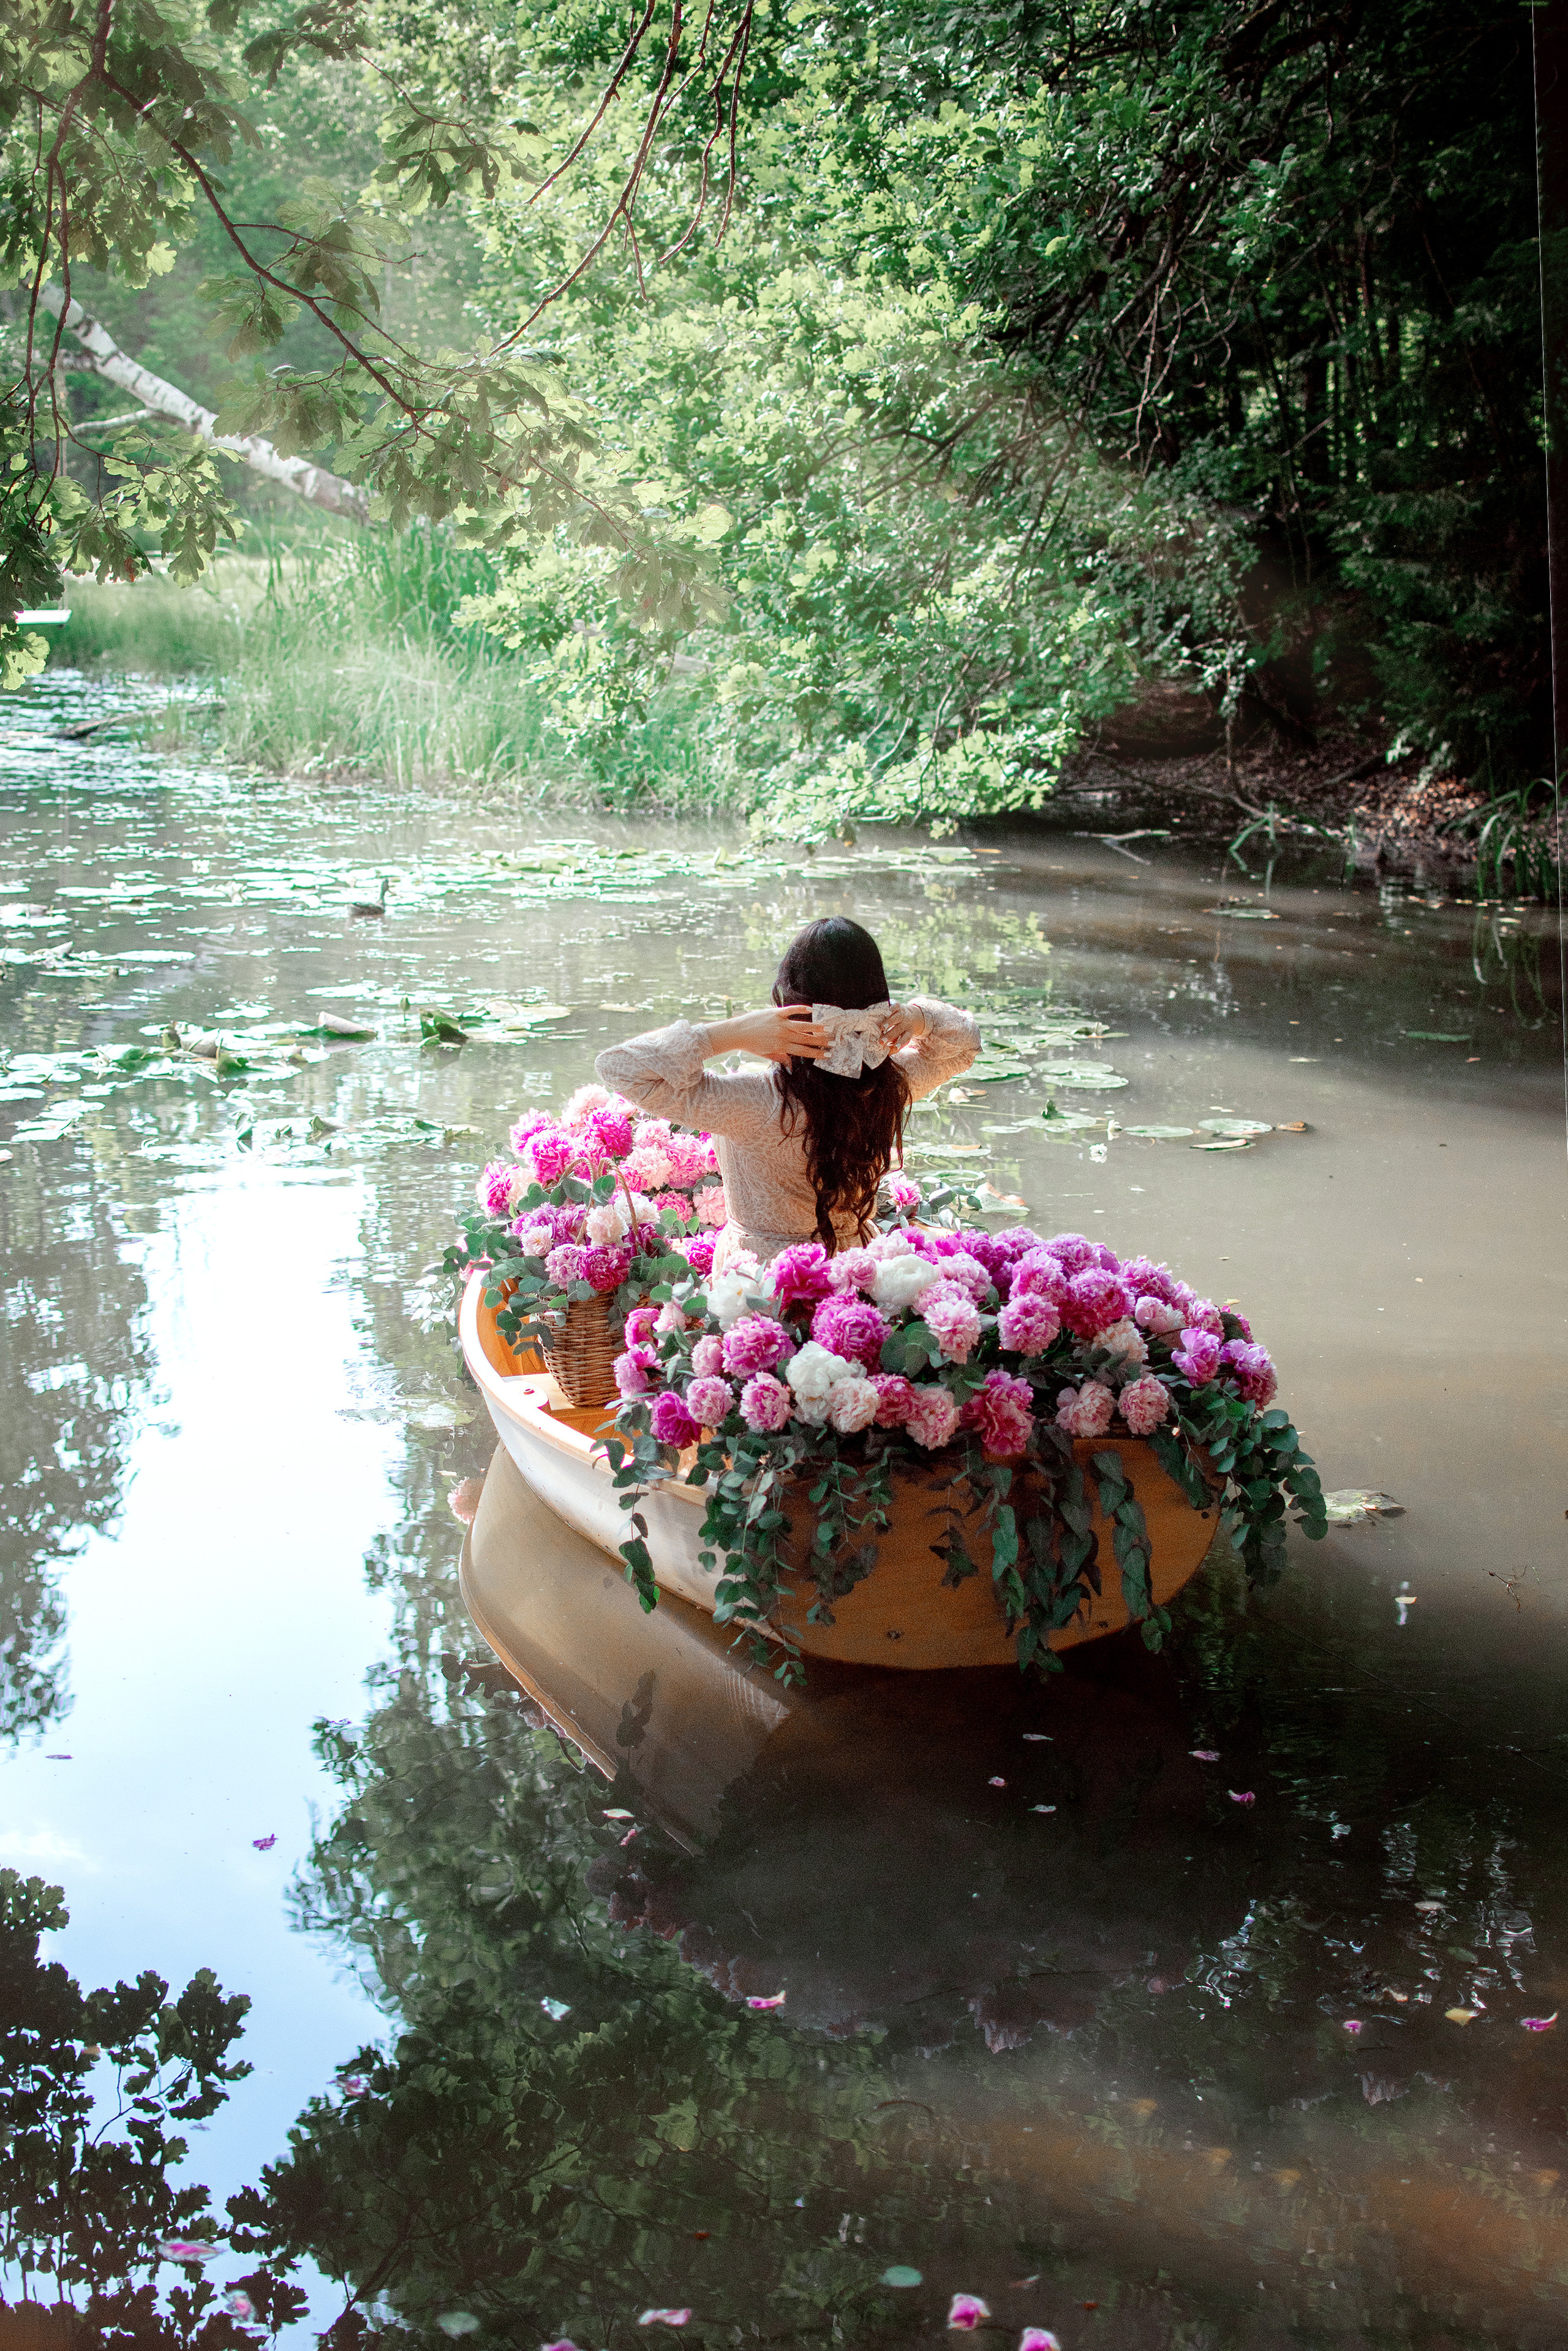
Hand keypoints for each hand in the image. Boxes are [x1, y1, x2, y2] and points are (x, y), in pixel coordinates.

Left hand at [704, 1005, 828, 1061]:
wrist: (737, 1032)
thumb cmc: (751, 1045)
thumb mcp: (766, 1055)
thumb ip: (780, 1058)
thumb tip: (792, 1066)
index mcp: (781, 1047)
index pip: (803, 1051)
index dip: (816, 1053)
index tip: (827, 1055)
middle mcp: (783, 1035)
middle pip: (806, 1039)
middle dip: (820, 1041)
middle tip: (833, 1041)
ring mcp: (780, 1023)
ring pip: (802, 1025)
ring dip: (816, 1026)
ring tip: (827, 1028)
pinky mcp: (775, 1013)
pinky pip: (791, 1010)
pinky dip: (801, 1009)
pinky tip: (810, 1009)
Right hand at [879, 1001, 926, 1051]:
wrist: (909, 1014)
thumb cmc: (900, 1030)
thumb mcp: (900, 1037)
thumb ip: (893, 1044)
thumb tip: (886, 1054)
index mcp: (908, 1032)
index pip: (905, 1038)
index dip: (900, 1043)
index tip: (894, 1048)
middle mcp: (906, 1023)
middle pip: (899, 1029)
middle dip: (890, 1036)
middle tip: (881, 1041)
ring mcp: (902, 1014)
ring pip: (897, 1018)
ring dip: (890, 1022)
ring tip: (882, 1027)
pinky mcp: (898, 1006)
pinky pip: (895, 1007)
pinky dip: (890, 1009)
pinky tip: (883, 1012)